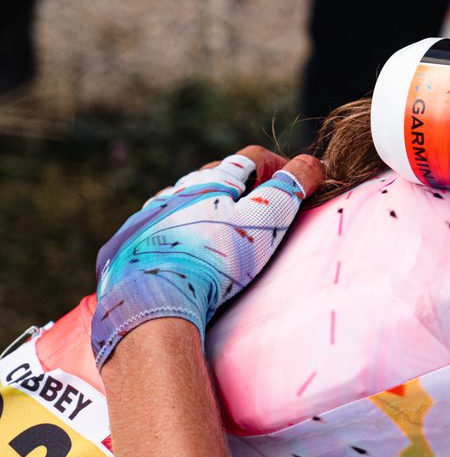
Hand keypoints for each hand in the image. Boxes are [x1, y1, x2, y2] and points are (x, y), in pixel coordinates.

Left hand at [91, 146, 323, 366]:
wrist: (153, 298)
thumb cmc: (217, 258)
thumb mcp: (265, 221)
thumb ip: (291, 188)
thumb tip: (312, 163)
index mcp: (212, 180)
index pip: (252, 158)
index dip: (279, 166)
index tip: (295, 183)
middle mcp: (177, 190)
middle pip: (215, 174)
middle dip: (242, 185)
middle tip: (262, 207)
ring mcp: (149, 216)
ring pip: (183, 199)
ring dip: (206, 206)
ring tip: (222, 229)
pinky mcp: (129, 243)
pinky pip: (157, 226)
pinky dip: (177, 230)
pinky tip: (184, 249)